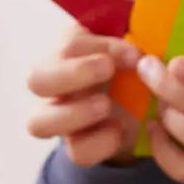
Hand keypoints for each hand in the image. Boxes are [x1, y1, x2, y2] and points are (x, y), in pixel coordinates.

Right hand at [26, 30, 146, 167]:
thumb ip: (136, 37)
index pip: (68, 45)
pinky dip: (100, 142)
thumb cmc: (137, 69)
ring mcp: (59, 118)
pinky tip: (119, 131)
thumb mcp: (137, 49)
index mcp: (68, 51)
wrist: (148, 109)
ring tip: (106, 106)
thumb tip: (148, 31)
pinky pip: (75, 151)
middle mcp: (54, 84)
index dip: (99, 47)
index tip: (133, 53)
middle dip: (72, 74)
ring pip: (38, 123)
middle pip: (35, 79)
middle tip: (108, 71)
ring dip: (73, 114)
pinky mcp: (75, 147)